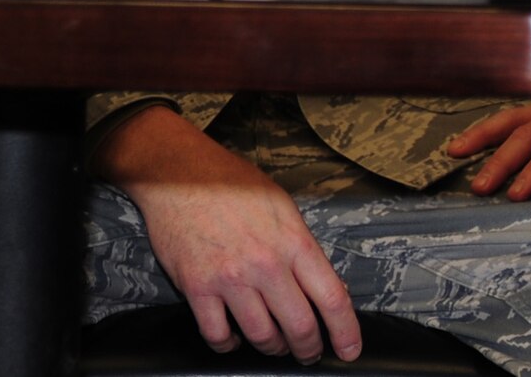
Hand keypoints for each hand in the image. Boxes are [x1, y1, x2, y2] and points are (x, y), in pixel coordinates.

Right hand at [92, 107, 359, 363]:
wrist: (180, 176)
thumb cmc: (234, 186)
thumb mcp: (284, 208)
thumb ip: (302, 247)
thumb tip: (321, 285)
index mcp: (295, 242)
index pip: (332, 297)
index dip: (345, 331)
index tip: (350, 351)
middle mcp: (266, 264)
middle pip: (299, 326)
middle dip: (309, 348)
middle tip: (310, 354)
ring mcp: (231, 279)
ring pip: (261, 336)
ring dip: (272, 348)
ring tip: (275, 346)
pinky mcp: (197, 288)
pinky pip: (217, 334)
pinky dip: (229, 344)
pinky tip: (234, 338)